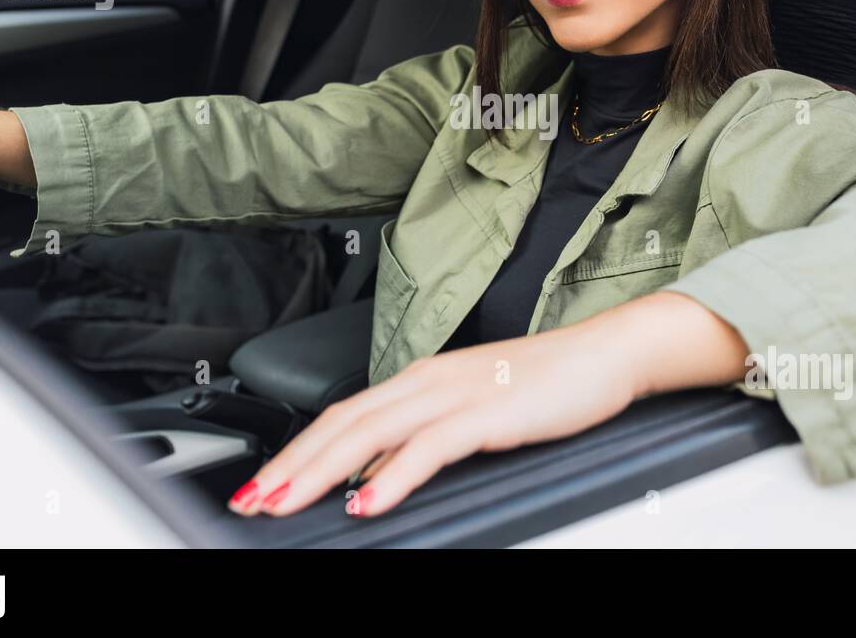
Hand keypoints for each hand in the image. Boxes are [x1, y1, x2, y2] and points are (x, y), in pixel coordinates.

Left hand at [228, 313, 643, 518]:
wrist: (605, 353)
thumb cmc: (547, 382)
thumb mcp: (472, 413)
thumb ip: (422, 443)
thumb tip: (376, 480)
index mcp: (422, 379)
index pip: (343, 415)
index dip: (298, 450)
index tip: (264, 483)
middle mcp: (429, 380)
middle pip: (343, 423)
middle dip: (291, 463)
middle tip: (251, 498)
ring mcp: (457, 393)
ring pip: (372, 432)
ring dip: (321, 470)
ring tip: (285, 501)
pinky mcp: (489, 411)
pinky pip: (429, 446)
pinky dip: (393, 476)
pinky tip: (367, 501)